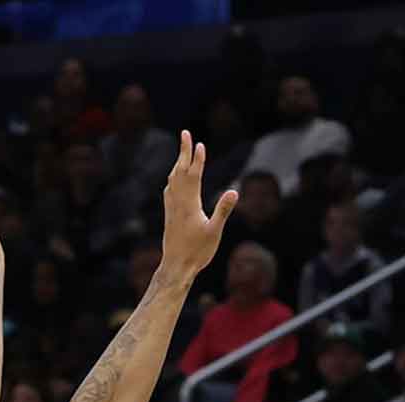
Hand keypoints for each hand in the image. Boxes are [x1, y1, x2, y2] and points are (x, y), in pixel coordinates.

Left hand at [160, 130, 237, 277]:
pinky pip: (170, 189)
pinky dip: (173, 177)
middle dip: (183, 151)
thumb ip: (223, 210)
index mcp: (189, 203)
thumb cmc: (197, 251)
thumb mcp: (215, 231)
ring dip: (178, 162)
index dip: (198, 158)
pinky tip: (173, 180)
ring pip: (173, 178)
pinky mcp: (169, 214)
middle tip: (185, 133)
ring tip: (182, 151)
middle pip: (180, 170)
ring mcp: (172, 207)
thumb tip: (235, 191)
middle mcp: (178, 201)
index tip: (200, 144)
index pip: (194, 175)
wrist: (176, 265)